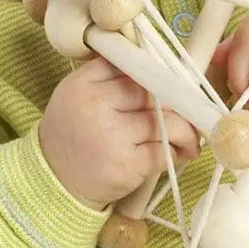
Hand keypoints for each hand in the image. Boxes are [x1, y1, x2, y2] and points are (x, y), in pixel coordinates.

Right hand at [38, 56, 200, 208]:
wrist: (54, 181)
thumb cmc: (74, 135)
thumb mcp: (79, 95)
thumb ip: (111, 78)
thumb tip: (161, 67)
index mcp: (85, 83)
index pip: (135, 66)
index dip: (162, 74)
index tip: (178, 83)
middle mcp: (97, 105)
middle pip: (156, 93)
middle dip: (181, 103)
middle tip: (194, 111)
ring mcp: (112, 135)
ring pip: (168, 122)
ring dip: (187, 131)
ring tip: (191, 137)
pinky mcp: (127, 164)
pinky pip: (165, 150)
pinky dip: (179, 151)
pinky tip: (181, 153)